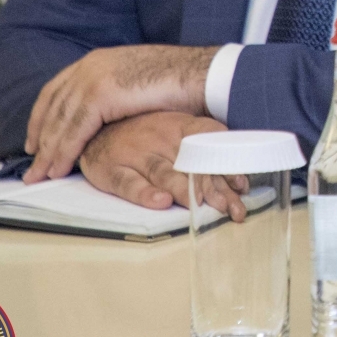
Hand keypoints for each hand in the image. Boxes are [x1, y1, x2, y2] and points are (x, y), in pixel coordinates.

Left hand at [24, 44, 219, 182]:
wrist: (201, 75)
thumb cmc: (179, 83)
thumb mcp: (135, 83)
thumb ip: (115, 93)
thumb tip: (104, 114)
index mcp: (96, 61)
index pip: (56, 91)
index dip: (41, 117)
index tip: (34, 140)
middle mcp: (89, 66)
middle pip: (52, 108)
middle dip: (40, 139)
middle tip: (31, 165)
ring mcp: (93, 79)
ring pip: (60, 122)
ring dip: (48, 152)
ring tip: (40, 175)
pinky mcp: (101, 95)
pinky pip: (74, 131)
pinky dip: (63, 152)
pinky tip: (58, 169)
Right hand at [78, 112, 250, 219]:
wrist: (95, 127)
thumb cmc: (146, 134)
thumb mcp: (177, 134)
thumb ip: (207, 158)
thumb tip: (240, 184)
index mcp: (181, 126)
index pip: (209, 143)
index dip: (226, 165)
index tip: (242, 186)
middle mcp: (160, 138)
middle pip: (191, 165)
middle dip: (213, 188)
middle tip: (231, 210)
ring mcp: (136, 153)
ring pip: (164, 173)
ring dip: (185, 190)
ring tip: (201, 205)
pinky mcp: (112, 169)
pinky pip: (129, 182)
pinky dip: (144, 193)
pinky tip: (161, 202)